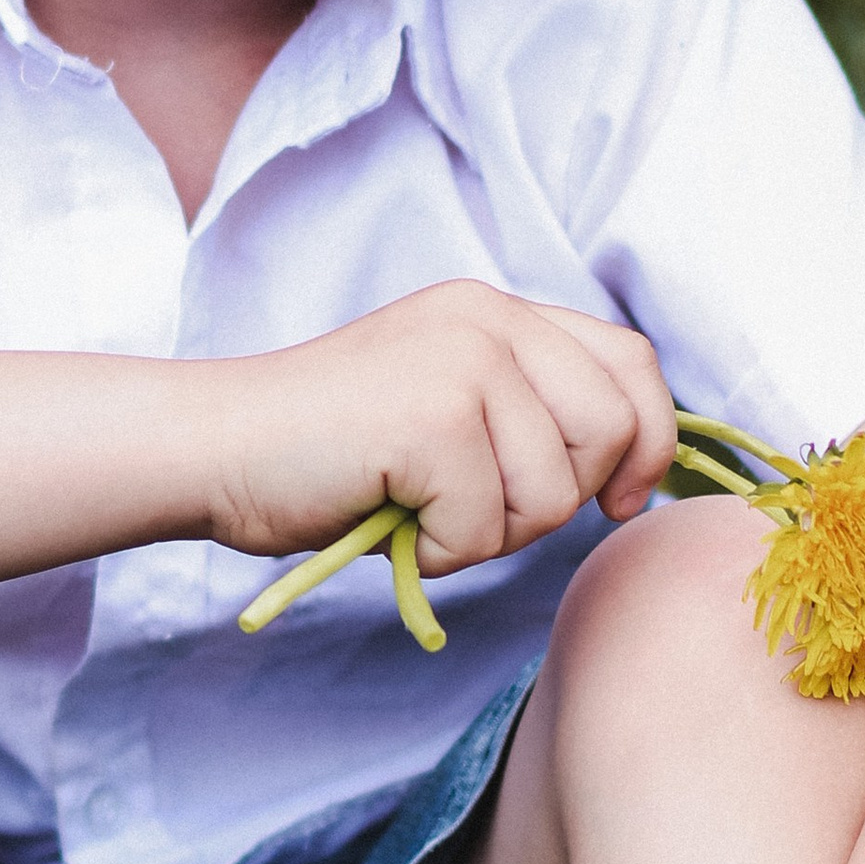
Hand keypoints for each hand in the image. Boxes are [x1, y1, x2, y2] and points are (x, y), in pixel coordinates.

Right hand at [207, 282, 678, 579]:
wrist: (219, 447)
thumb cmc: (329, 452)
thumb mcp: (450, 409)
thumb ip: (527, 414)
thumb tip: (627, 475)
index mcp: (498, 312)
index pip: (632, 363)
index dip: (646, 441)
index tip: (614, 499)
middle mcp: (490, 320)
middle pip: (612, 430)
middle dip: (557, 500)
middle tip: (474, 508)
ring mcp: (464, 361)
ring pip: (554, 492)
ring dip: (491, 533)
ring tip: (420, 509)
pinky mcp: (433, 417)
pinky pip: (488, 526)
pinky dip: (442, 552)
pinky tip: (391, 518)